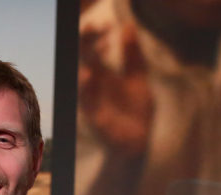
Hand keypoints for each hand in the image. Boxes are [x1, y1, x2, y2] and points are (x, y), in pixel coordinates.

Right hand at [78, 20, 152, 155]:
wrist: (138, 143)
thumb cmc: (136, 113)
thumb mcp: (138, 79)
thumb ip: (133, 56)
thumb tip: (127, 26)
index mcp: (105, 75)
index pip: (94, 50)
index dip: (97, 36)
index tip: (106, 25)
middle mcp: (96, 86)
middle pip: (85, 59)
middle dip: (86, 43)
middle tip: (91, 27)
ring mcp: (93, 101)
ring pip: (82, 78)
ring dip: (84, 62)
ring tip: (92, 48)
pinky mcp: (94, 116)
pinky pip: (86, 100)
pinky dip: (86, 88)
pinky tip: (88, 75)